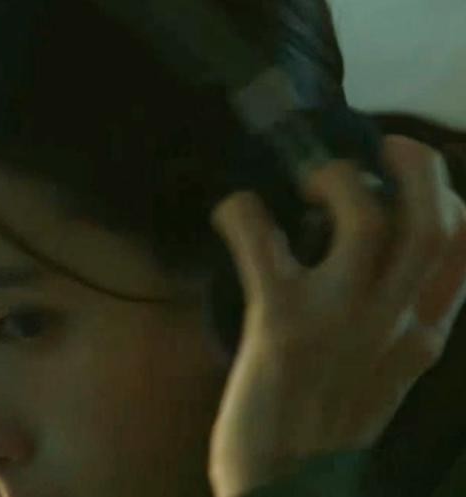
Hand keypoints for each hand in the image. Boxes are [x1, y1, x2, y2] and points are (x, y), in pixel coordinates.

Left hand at [206, 136, 465, 495]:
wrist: (287, 482)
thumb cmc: (328, 423)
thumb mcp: (386, 374)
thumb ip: (400, 321)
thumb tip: (386, 262)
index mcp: (420, 336)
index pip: (463, 250)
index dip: (448, 194)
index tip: (413, 174)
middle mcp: (393, 323)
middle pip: (430, 223)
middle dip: (415, 166)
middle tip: (380, 147)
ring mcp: (338, 319)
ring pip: (363, 220)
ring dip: (335, 179)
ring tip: (309, 181)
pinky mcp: (280, 322)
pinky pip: (261, 243)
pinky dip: (242, 213)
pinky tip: (235, 209)